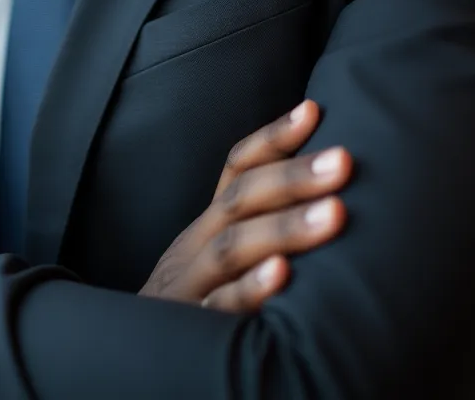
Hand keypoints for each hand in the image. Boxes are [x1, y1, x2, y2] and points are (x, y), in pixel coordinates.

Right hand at [139, 100, 351, 312]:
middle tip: (343, 161)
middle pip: (240, 202)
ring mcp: (191, 288)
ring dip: (285, 228)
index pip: (237, 170)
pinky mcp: (190, 331)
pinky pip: (219, 309)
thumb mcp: (218, 260)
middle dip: (293, 177)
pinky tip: (283, 276)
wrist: (131, 363)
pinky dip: (250, 289)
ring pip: (231, 249)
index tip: (314, 110)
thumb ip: (256, 228)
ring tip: (334, 213)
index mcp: (207, 227)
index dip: (273, 138)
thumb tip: (324, 190)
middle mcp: (195, 248)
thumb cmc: (197, 306)